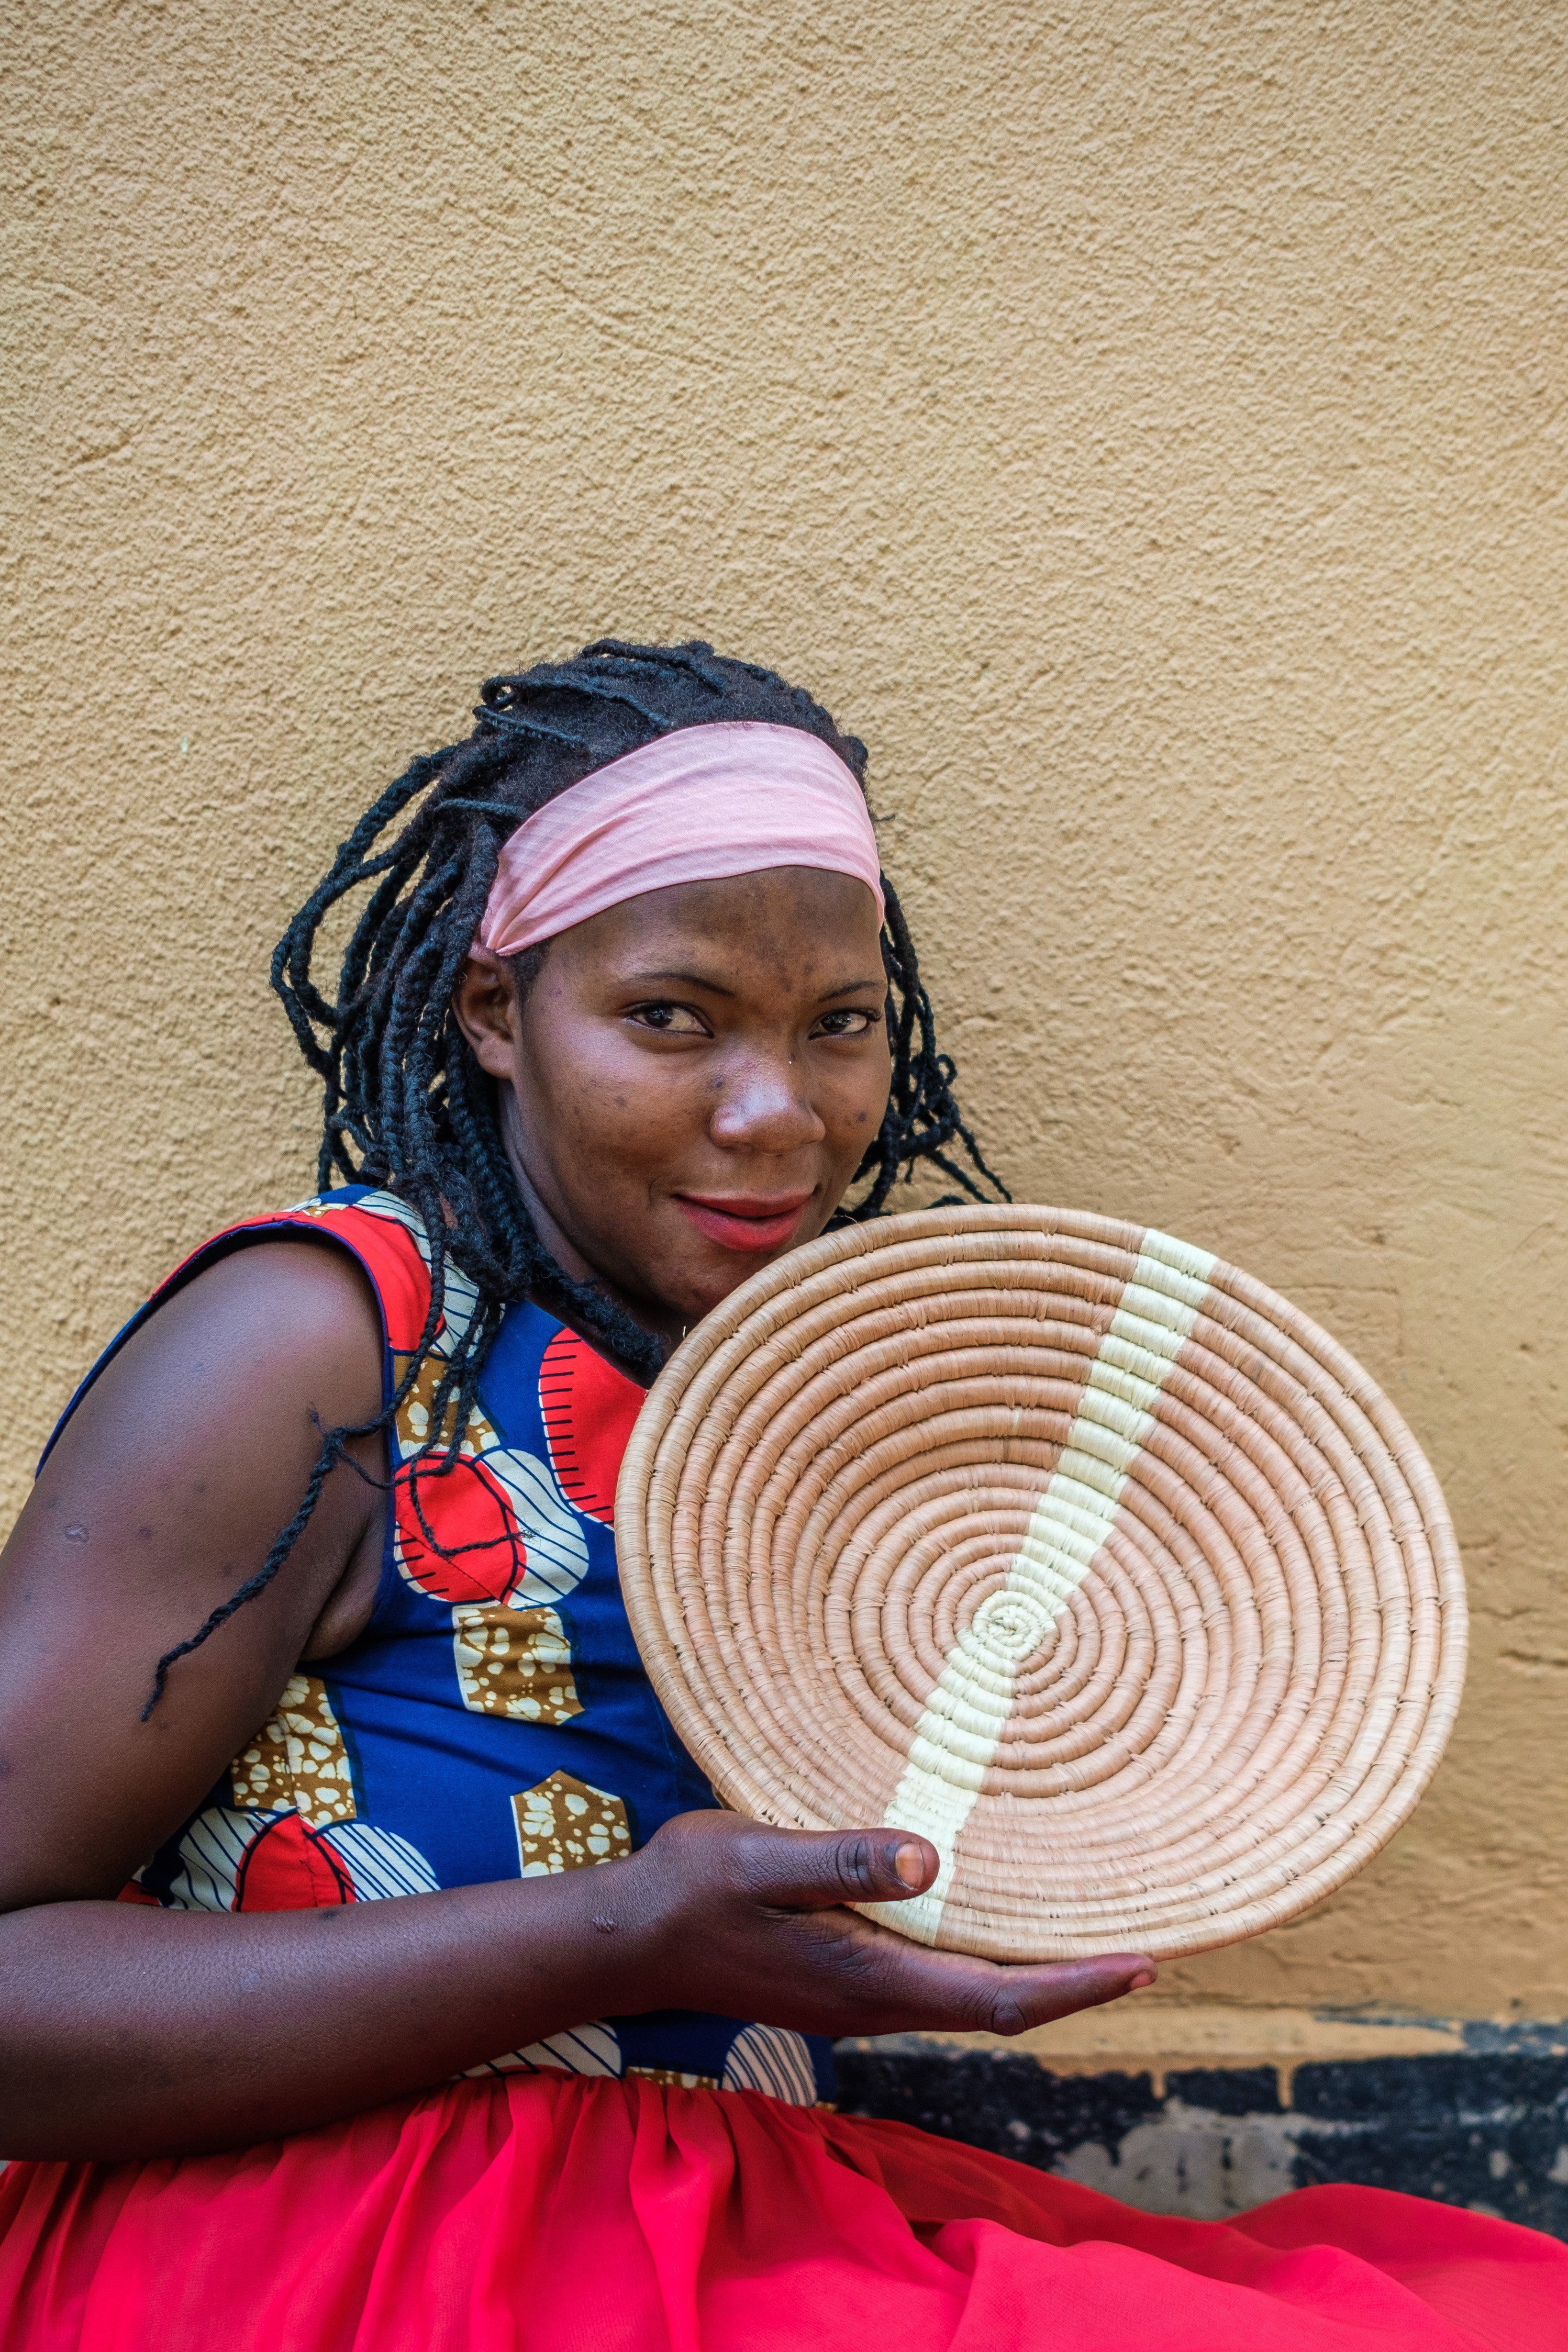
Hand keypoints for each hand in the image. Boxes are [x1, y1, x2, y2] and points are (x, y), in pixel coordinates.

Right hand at [611, 1810, 1155, 2038]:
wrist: (628, 1939)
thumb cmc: (691, 1891)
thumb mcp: (761, 1858)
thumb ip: (842, 1861)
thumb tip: (929, 1860)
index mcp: (868, 1979)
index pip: (996, 1998)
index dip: (1074, 1985)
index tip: (1140, 1963)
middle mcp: (874, 2001)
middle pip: (996, 2006)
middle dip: (1072, 1984)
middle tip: (1144, 1953)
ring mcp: (856, 1996)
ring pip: (967, 1996)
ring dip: (1031, 1977)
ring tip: (1088, 1942)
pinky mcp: (840, 1979)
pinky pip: (935, 1979)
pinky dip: (984, 1963)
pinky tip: (994, 1929)